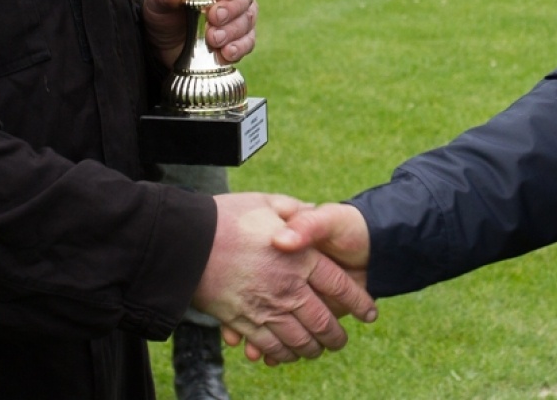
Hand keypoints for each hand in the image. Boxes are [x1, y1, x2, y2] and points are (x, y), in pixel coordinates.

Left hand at [142, 0, 255, 69]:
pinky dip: (239, 48)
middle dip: (231, 9)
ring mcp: (239, 18)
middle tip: (214, 17)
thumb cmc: (165, 10)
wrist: (162, 39)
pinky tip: (226, 53)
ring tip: (213, 39)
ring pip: (247, 21)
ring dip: (232, 30)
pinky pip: (247, 43)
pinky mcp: (238, 41)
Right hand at [193, 193, 376, 365]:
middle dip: (336, 335)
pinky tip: (286, 354)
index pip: (340, 286)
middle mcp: (288, 287)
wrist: (187, 239)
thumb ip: (297, 212)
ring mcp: (266, 308)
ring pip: (300, 340)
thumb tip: (313, 214)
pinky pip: (271, 347)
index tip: (369, 312)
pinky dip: (282, 354)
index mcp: (301, 258)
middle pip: (323, 321)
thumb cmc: (227, 217)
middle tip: (341, 339)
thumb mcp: (268, 203)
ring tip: (317, 350)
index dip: (358, 301)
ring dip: (312, 349)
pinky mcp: (244, 322)